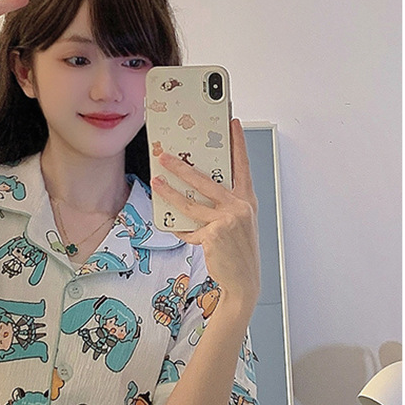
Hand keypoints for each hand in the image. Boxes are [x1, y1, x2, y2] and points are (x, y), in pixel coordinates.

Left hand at [151, 119, 260, 316]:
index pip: (243, 166)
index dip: (238, 144)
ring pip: (191, 203)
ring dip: (170, 191)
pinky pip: (189, 229)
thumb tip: (196, 192)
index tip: (233, 123)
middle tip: (166, 155)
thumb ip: (223, 206)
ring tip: (157, 181)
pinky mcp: (213, 236)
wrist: (244, 280)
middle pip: (206, 181)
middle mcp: (239, 208)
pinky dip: (178, 228)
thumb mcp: (238, 223)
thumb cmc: (239, 251)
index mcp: (247, 201)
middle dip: (183, 166)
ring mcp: (226, 221)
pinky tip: (169, 224)